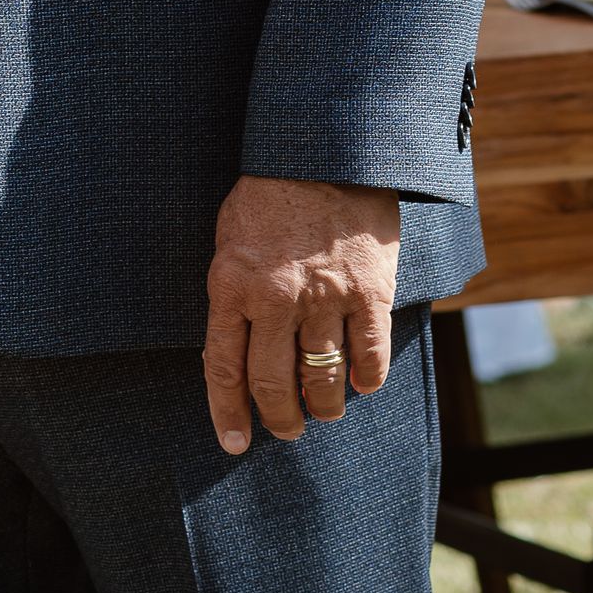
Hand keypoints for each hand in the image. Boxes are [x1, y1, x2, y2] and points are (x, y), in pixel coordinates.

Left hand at [202, 173, 400, 453]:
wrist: (326, 149)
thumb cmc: (270, 193)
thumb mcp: (231, 236)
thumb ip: (233, 291)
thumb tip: (238, 348)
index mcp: (231, 284)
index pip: (223, 368)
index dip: (228, 413)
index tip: (233, 443)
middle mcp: (275, 298)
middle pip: (273, 384)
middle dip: (279, 419)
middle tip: (286, 430)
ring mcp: (324, 298)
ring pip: (323, 380)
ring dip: (323, 407)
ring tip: (323, 412)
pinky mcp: (369, 293)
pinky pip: (369, 358)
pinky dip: (366, 380)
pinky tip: (361, 385)